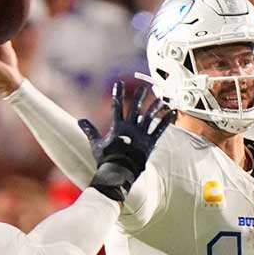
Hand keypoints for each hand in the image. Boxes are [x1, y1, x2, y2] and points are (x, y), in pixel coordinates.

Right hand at [83, 81, 176, 201]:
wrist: (119, 171)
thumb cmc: (106, 159)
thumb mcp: (96, 144)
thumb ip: (90, 131)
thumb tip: (80, 121)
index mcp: (117, 126)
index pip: (116, 106)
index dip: (117, 93)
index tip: (119, 83)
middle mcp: (130, 127)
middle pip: (135, 107)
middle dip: (139, 96)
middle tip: (143, 87)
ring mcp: (141, 134)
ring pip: (149, 117)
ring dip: (155, 107)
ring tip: (160, 98)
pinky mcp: (150, 143)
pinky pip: (160, 130)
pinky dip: (166, 121)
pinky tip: (172, 113)